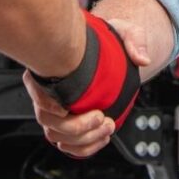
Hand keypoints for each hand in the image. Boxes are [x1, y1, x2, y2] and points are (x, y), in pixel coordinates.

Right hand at [22, 18, 150, 157]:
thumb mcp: (124, 30)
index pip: (35, 86)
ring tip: (107, 126)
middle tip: (100, 116)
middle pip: (46, 118)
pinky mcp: (68, 124)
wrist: (111, 53)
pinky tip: (102, 137)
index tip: (65, 108)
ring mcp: (56, 110)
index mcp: (54, 65)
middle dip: (75, 126)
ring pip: (56, 135)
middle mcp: (50, 90)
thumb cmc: (109, 40)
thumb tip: (142, 58)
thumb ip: (133, 39)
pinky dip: (83, 148)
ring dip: (83, 138)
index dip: (45, 101)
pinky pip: (67, 144)